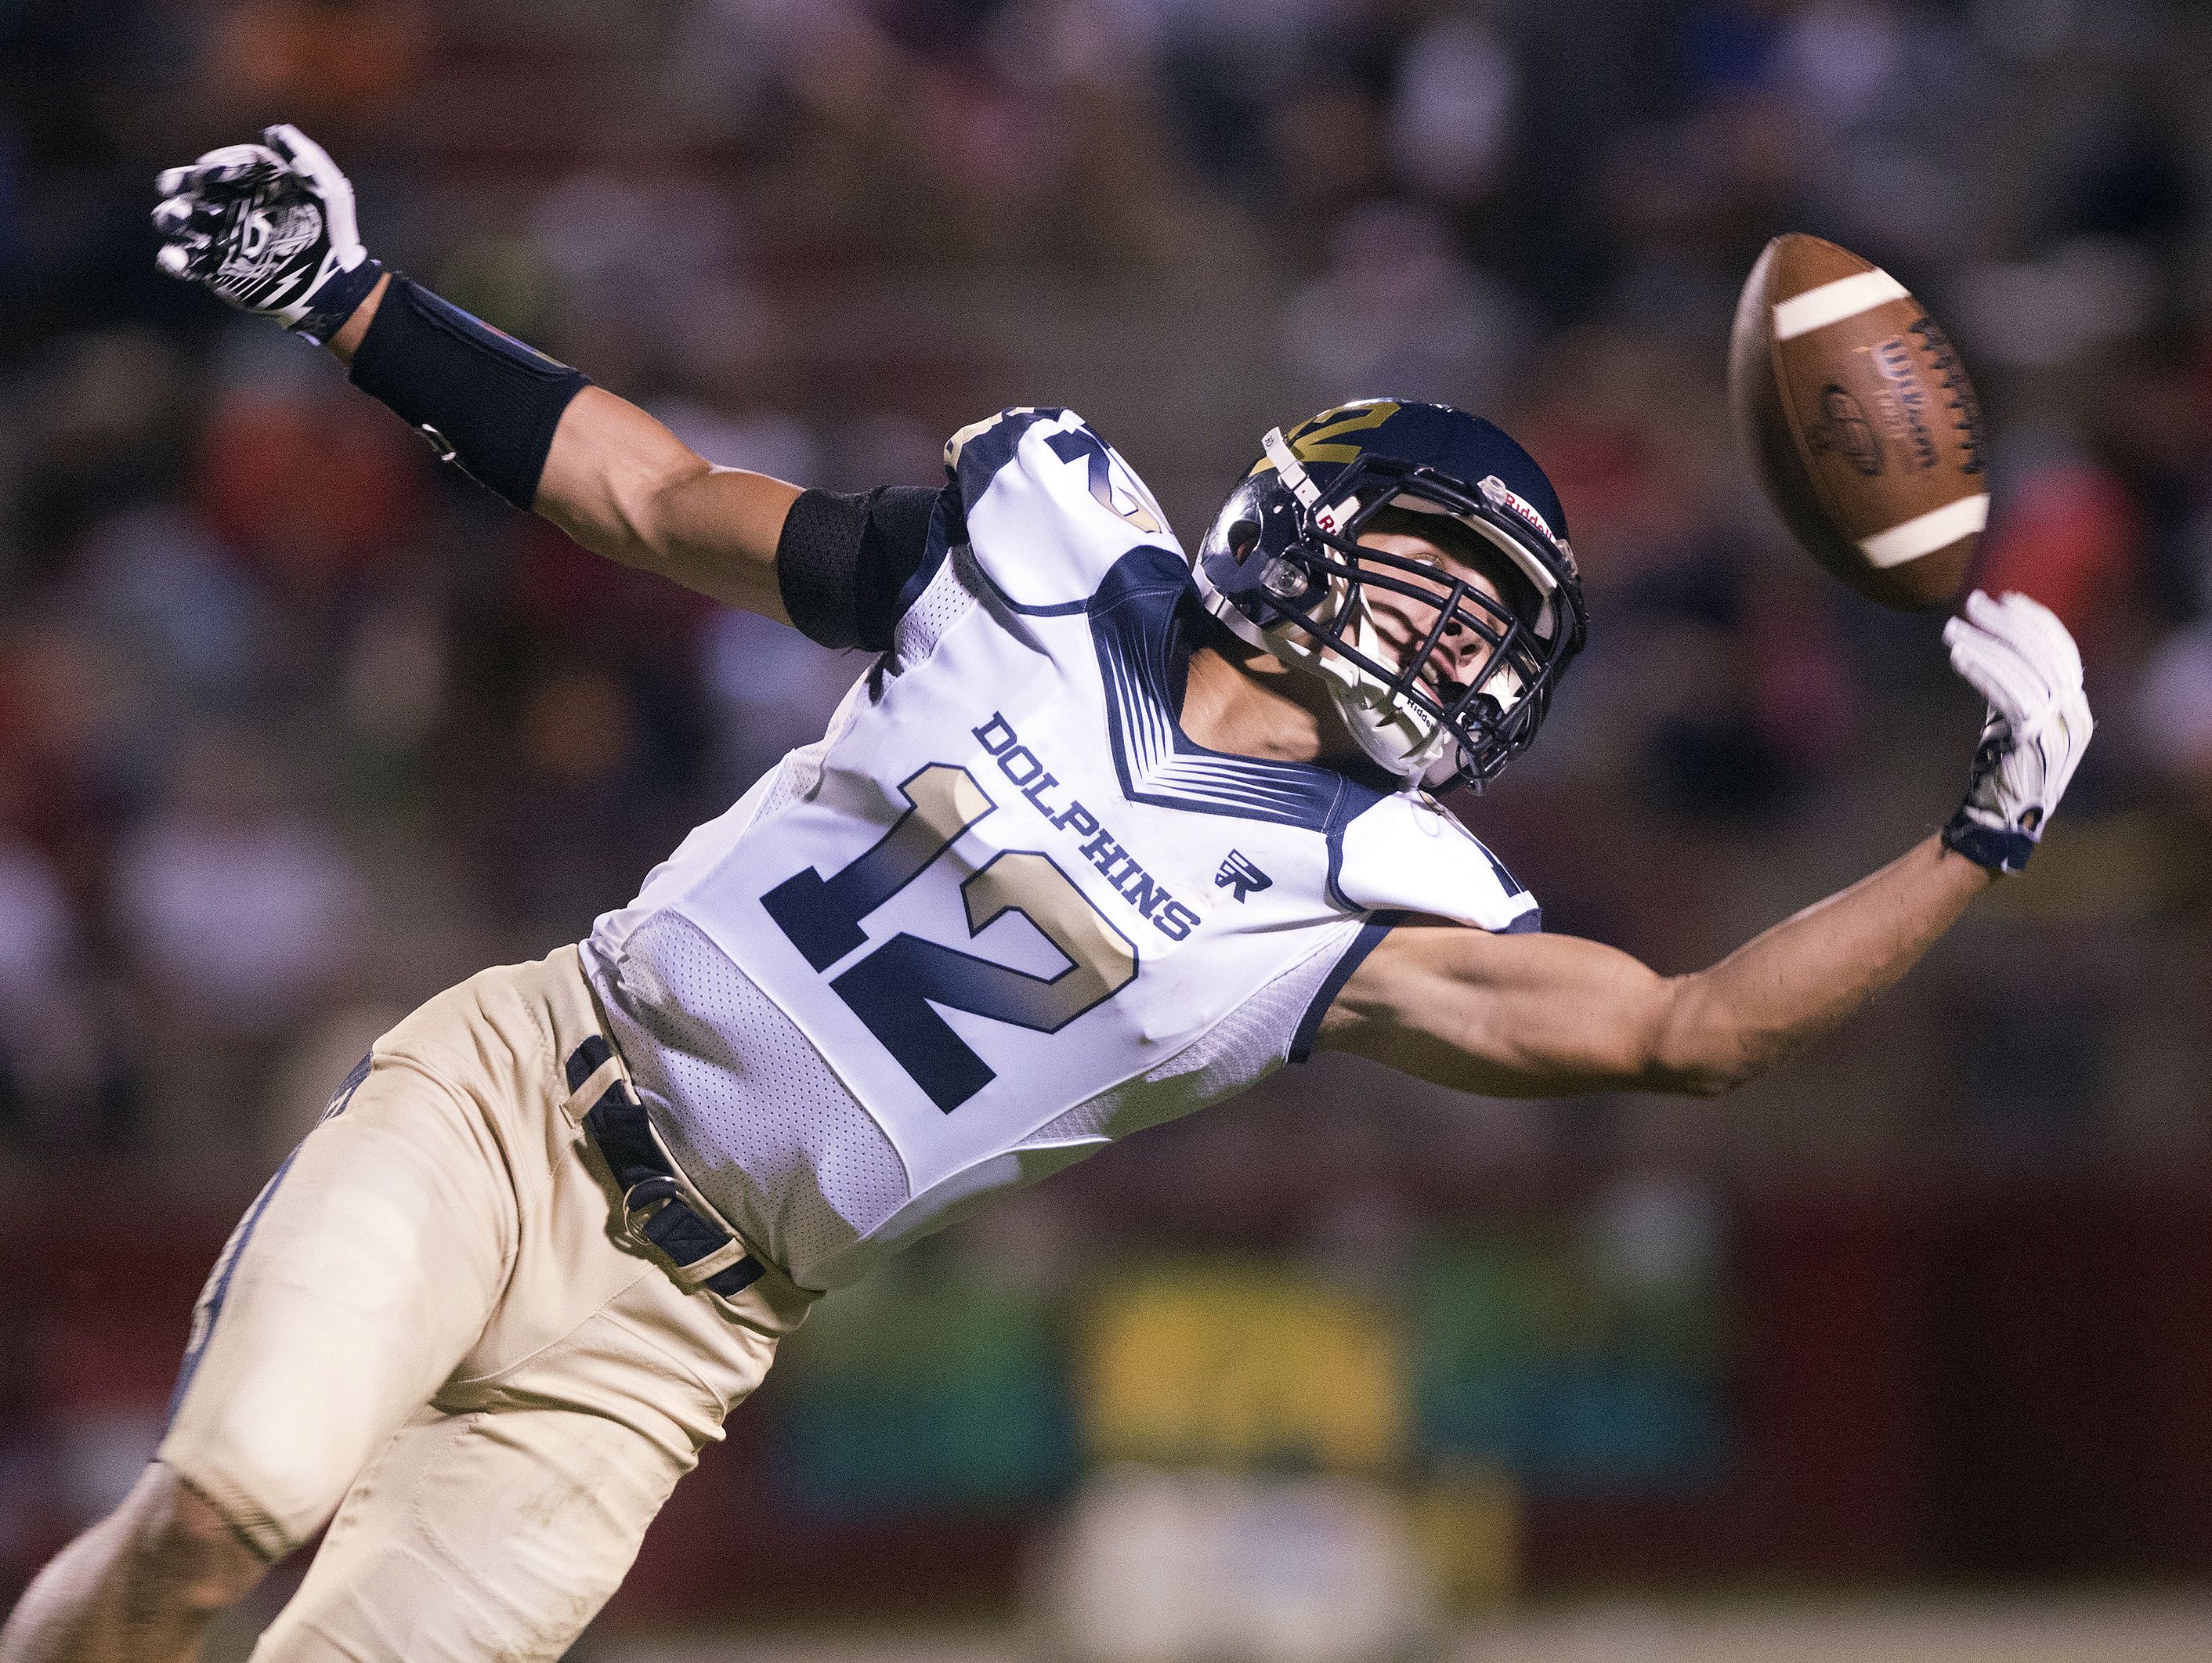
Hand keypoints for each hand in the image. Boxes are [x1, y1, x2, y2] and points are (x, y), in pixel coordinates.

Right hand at [151, 123, 379, 343]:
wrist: (333, 284)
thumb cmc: (333, 234)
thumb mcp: (326, 190)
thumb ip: (302, 158)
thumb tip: (273, 131)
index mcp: (251, 183)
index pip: (224, 165)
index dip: (215, 166)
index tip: (208, 171)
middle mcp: (229, 204)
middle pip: (189, 187)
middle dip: (177, 183)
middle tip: (173, 187)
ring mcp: (219, 235)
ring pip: (180, 220)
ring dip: (171, 216)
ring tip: (176, 218)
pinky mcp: (214, 267)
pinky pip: (184, 261)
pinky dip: (173, 259)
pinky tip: (175, 258)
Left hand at [1941, 589, 2092, 872]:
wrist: (1998, 822)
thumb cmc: (2001, 770)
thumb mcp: (2015, 721)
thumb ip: (2017, 688)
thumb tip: (1996, 648)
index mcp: (2076, 707)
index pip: (2062, 650)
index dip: (2035, 621)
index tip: (2006, 599)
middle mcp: (2075, 714)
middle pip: (2044, 653)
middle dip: (2007, 623)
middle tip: (1973, 604)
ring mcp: (2057, 727)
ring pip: (2023, 670)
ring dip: (1985, 644)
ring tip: (1952, 629)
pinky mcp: (2033, 739)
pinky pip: (2008, 694)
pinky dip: (1983, 671)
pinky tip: (1958, 656)